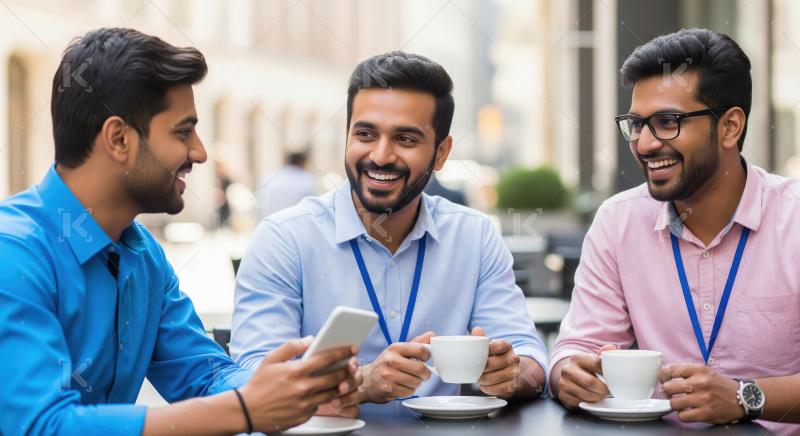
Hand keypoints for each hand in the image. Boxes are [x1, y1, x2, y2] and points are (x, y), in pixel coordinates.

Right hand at [239, 340, 357, 432]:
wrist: (247, 411)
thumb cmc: (259, 384)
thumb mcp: (271, 359)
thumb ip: (291, 346)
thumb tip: (310, 339)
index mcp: (296, 371)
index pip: (327, 359)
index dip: (343, 352)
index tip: (352, 348)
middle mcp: (303, 388)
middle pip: (335, 378)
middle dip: (347, 370)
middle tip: (352, 365)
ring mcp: (305, 404)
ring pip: (331, 393)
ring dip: (339, 385)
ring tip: (341, 379)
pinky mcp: (304, 416)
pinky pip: (320, 406)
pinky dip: (323, 399)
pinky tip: (322, 393)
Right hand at [359, 331, 433, 402]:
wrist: (367, 381)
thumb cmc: (385, 364)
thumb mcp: (398, 350)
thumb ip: (416, 343)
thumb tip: (431, 335)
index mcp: (395, 348)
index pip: (420, 350)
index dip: (427, 356)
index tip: (424, 359)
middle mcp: (391, 360)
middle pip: (420, 369)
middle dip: (424, 374)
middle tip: (421, 374)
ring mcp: (389, 375)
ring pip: (416, 382)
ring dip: (416, 383)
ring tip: (408, 379)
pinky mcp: (389, 389)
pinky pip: (409, 392)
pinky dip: (409, 390)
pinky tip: (402, 386)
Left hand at [471, 327, 519, 398]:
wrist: (512, 371)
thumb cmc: (497, 357)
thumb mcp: (490, 347)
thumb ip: (482, 339)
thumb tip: (476, 330)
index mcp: (506, 346)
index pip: (495, 346)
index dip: (484, 352)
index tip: (476, 357)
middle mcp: (513, 358)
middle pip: (490, 364)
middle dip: (479, 369)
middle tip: (473, 371)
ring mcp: (515, 372)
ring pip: (492, 378)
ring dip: (482, 380)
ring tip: (479, 378)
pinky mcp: (514, 385)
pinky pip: (497, 389)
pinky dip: (488, 388)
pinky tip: (485, 385)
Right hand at [556, 344, 616, 407]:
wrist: (568, 377)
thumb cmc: (585, 369)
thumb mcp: (593, 360)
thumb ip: (603, 355)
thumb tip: (611, 348)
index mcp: (577, 358)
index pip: (597, 364)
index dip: (608, 373)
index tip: (614, 378)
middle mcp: (567, 370)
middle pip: (590, 382)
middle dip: (603, 389)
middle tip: (609, 391)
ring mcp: (564, 383)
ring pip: (587, 394)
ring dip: (598, 397)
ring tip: (600, 394)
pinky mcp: (563, 396)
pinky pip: (581, 403)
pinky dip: (589, 402)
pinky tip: (591, 398)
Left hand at [660, 363, 743, 423]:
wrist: (742, 398)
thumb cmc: (719, 385)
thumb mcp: (704, 371)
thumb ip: (686, 371)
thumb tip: (664, 374)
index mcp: (698, 370)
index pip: (670, 370)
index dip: (662, 376)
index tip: (663, 379)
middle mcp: (700, 383)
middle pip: (668, 387)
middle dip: (667, 391)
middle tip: (671, 393)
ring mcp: (702, 399)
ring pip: (673, 403)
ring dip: (675, 404)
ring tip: (681, 403)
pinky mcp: (705, 413)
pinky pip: (682, 416)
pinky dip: (683, 415)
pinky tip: (688, 411)